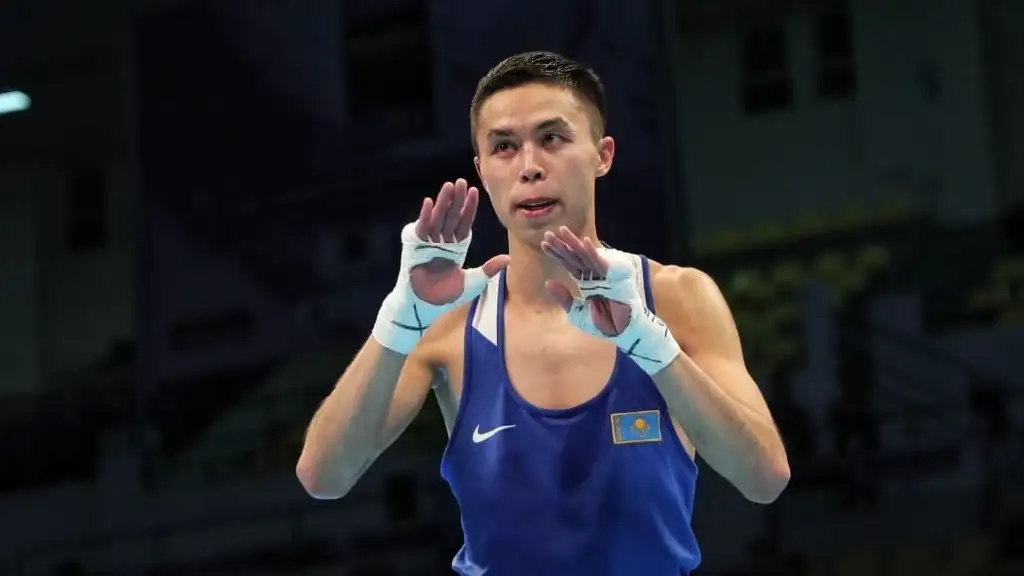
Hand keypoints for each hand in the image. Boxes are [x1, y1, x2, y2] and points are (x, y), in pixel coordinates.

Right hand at [408, 179, 509, 305]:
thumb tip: (508, 259)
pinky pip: (421, 229)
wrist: (424, 308)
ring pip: (438, 219)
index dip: (469, 208)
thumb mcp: (473, 282)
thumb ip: (489, 269)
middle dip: (457, 199)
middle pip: (451, 217)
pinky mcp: (415, 248)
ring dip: (443, 203)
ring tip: (449, 186)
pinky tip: (430, 203)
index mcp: (456, 247)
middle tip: (462, 181)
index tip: (475, 191)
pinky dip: (425, 216)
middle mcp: (442, 242)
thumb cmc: (444, 298)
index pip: (464, 223)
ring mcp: (428, 244)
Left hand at [541, 226, 680, 373]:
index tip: (544, 244)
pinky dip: (592, 252)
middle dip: (562, 245)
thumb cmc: (605, 325)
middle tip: (548, 234)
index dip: (557, 253)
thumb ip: (564, 298)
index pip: (569, 264)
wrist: (624, 333)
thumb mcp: (577, 313)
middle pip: (575, 257)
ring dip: (574, 243)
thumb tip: (548, 282)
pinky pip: (601, 263)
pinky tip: (583, 242)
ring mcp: (604, 274)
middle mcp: (594, 275)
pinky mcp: (615, 276)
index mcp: (586, 281)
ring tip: (561, 231)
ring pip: (586, 256)